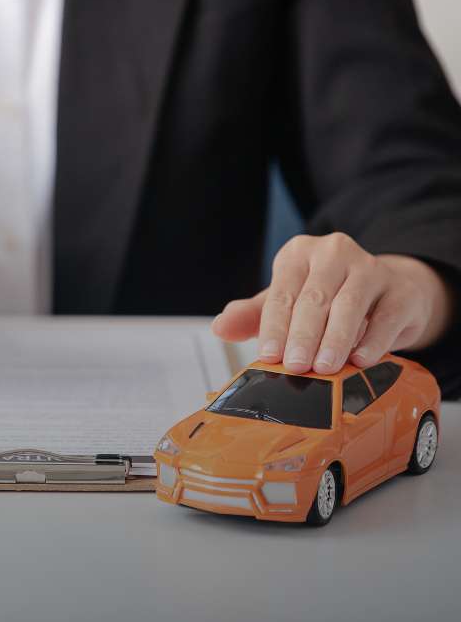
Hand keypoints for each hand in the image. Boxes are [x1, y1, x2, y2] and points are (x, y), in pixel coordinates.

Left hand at [212, 233, 453, 373]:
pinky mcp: (401, 291)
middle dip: (302, 336)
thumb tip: (219, 328)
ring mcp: (371, 269)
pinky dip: (372, 341)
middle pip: (313, 299)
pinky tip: (361, 360)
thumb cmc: (329, 298)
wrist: (388, 292)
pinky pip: (385, 317)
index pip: (281, 293)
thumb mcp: (287, 302)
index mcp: (298, 254)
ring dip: (334, 340)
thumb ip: (252, 316)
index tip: (268, 355)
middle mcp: (334, 253)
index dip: (274, 327)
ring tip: (324, 367)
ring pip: (348, 306)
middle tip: (295, 366)